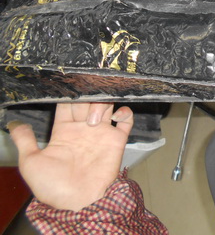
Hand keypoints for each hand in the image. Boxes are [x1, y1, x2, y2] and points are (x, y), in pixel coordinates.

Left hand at [8, 102, 133, 210]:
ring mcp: (101, 133)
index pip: (67, 105)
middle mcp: (84, 129)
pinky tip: (116, 116)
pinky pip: (126, 120)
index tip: (68, 86)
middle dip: (86, 95)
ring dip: (102, 104)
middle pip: (87, 101)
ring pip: (106, 105)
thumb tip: (15, 123)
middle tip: (85, 94)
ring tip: (94, 118)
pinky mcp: (117, 140)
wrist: (77, 202)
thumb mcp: (30, 162)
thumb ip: (25, 140)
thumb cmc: (52, 186)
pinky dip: (124, 112)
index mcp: (64, 131)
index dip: (68, 95)